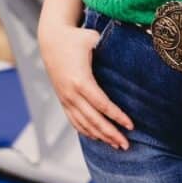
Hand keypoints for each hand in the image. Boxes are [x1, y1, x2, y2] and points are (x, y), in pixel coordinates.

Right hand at [39, 21, 133, 148]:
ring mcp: (66, 98)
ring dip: (100, 136)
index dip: (117, 116)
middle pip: (93, 120)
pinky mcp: (63, 99)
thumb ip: (109, 46)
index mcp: (81, 80)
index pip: (102, 104)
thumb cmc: (76, 38)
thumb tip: (129, 49)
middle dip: (110, 133)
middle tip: (126, 144)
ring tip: (116, 145)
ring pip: (83, 124)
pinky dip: (85, 131)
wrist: (51, 40)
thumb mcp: (93, 39)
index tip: (131, 125)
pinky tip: (97, 138)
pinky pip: (74, 120)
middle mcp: (71, 93)